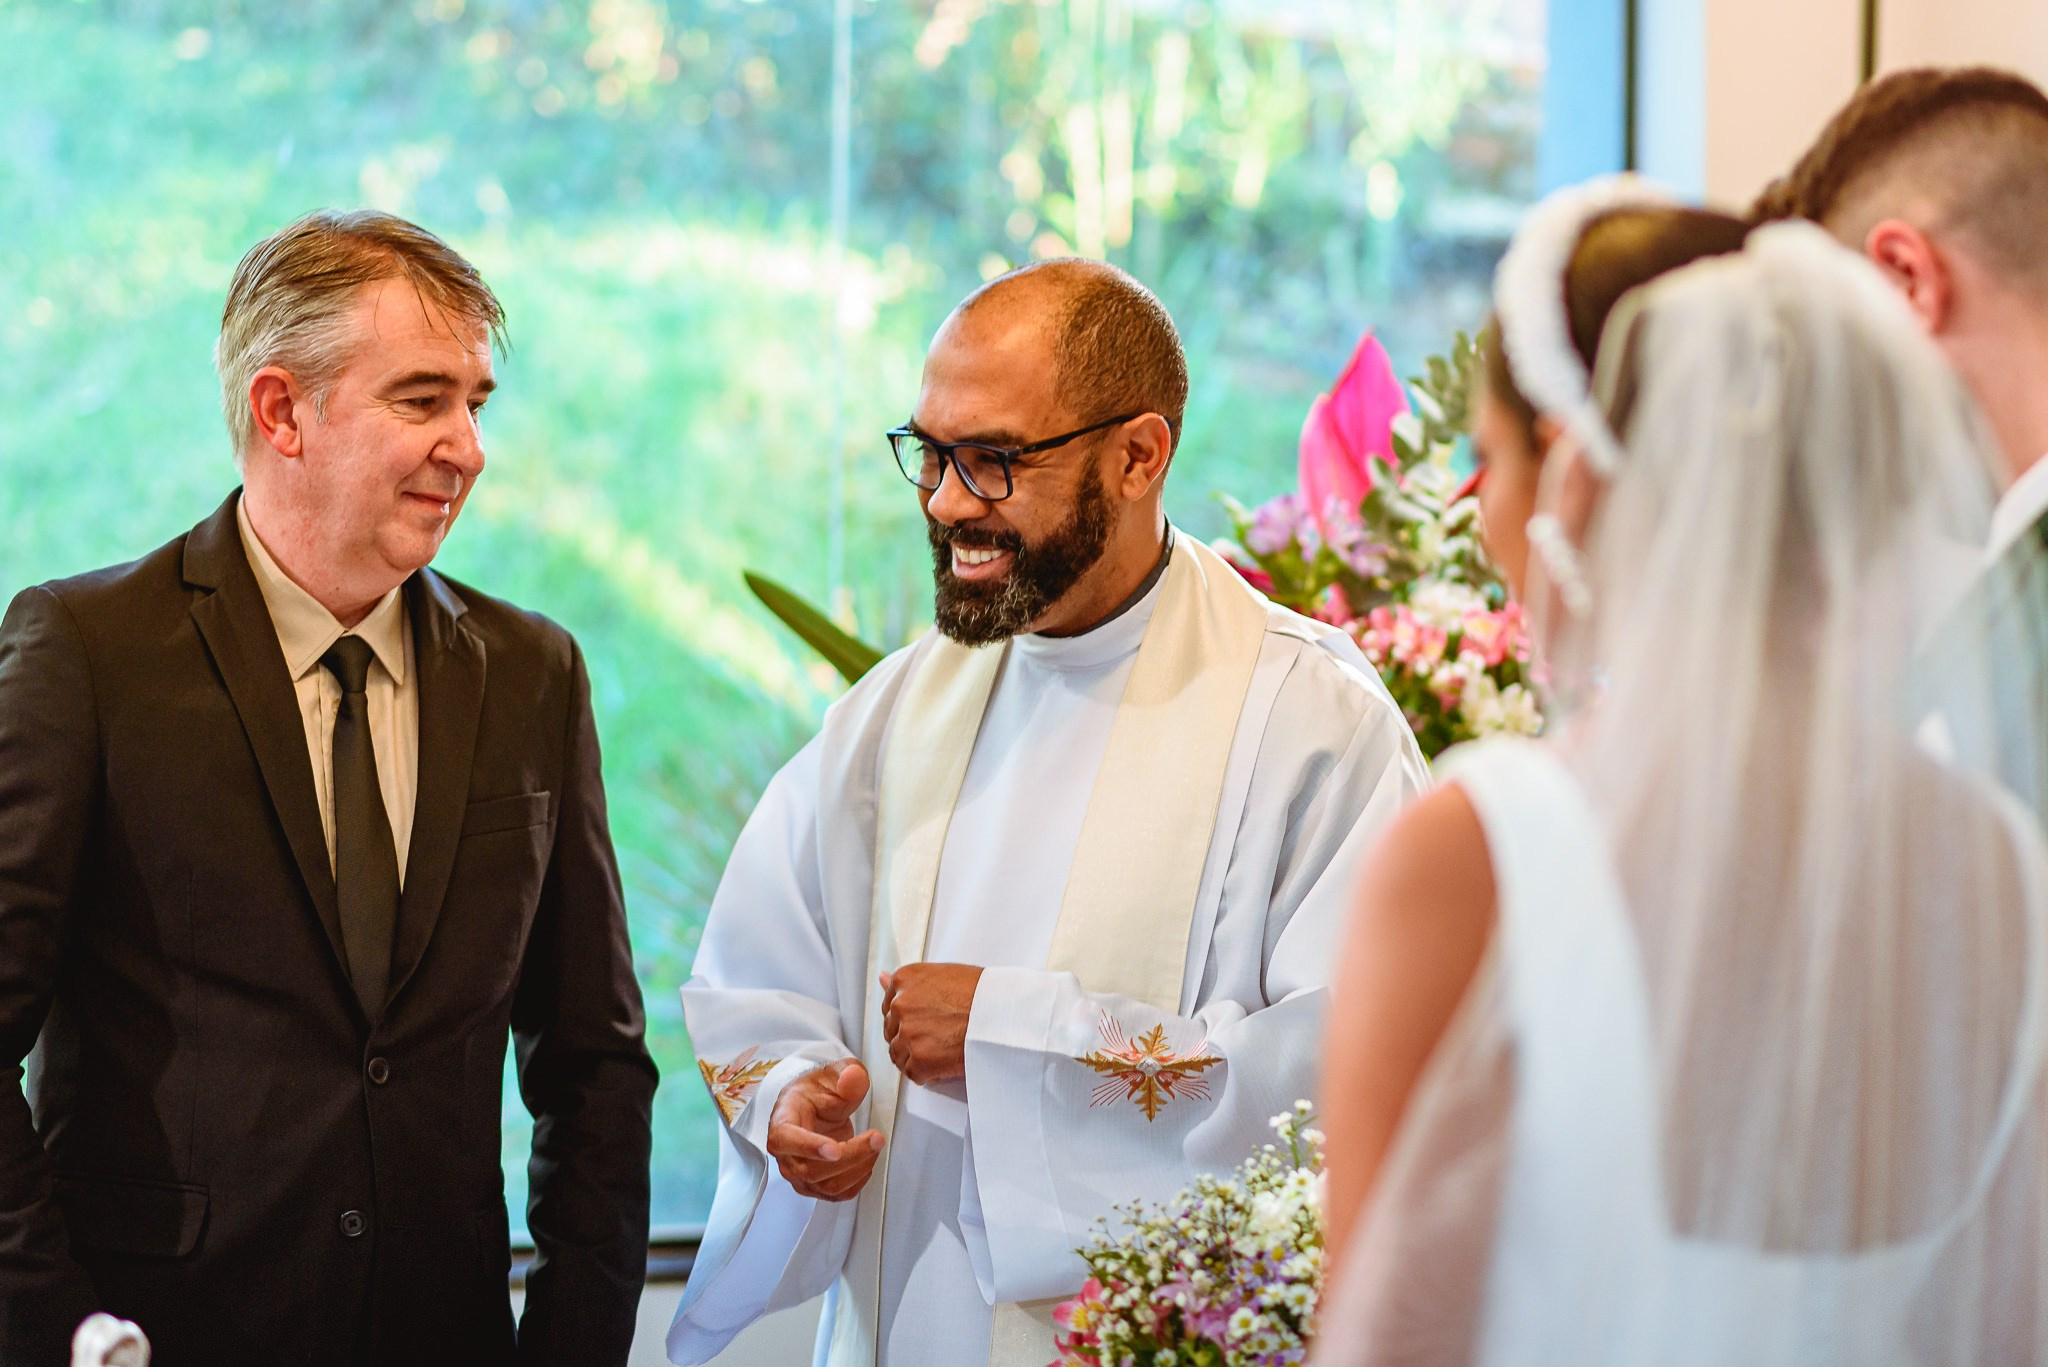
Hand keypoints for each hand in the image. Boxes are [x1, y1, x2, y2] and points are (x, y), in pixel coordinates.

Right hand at [766, 1059, 883, 1201]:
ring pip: (827, 1186)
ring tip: (875, 1145)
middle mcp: (786, 1154)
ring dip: (859, 1168)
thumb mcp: (831, 1074)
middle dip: (851, 1156)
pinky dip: (858, 1181)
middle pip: (812, 1169)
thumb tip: (853, 1077)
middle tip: (876, 1138)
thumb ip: (846, 1074)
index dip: (809, 1147)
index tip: (834, 1148)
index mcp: (782, 1122)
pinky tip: (866, 1161)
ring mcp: (799, 1174)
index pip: (786, 1140)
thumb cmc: (813, 1094)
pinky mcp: (815, 1186)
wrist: (811, 1109)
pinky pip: (837, 1195)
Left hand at [879, 963, 983, 1086]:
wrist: (1004, 1014)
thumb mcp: (944, 975)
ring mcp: (908, 1033)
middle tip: (937, 1036)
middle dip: (910, 1037)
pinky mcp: (919, 1060)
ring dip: (917, 1057)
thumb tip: (882, 978)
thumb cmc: (983, 993)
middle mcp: (901, 1004)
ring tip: (944, 1049)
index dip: (908, 1018)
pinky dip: (928, 1073)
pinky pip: (913, 1074)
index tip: (923, 1021)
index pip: (889, 1006)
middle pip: (892, 1030)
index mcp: (905, 980)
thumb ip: (910, 983)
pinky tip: (946, 1060)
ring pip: (898, 1054)